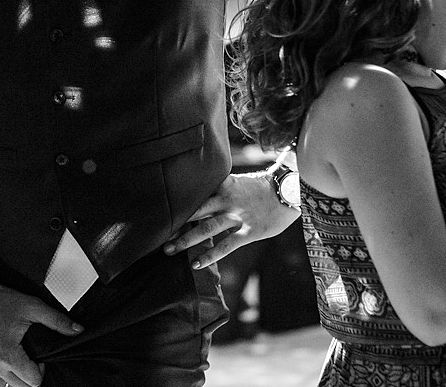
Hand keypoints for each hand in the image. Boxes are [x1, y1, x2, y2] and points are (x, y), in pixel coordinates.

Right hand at [0, 279, 82, 386]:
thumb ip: (57, 320)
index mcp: (7, 354)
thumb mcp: (33, 306)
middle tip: (33, 357)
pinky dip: (7, 376)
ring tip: (22, 358)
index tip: (40, 356)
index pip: (33, 381)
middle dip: (32, 376)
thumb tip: (78, 330)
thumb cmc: (2, 301)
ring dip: (19, 378)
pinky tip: (11, 361)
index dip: (42, 369)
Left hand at [162, 172, 299, 268]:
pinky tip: (196, 264)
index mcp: (223, 185)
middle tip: (156, 234)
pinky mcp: (249, 232)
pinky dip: (210, 254)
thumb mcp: (239, 181)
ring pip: (206, 229)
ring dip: (186, 240)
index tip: (159, 210)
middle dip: (175, 223)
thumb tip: (204, 191)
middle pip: (195, 211)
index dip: (177, 202)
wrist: (290, 191)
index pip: (195, 193)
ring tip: (169, 250)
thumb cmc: (264, 188)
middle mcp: (226, 200)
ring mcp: (237, 216)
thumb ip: (221, 186)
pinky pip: (226, 245)